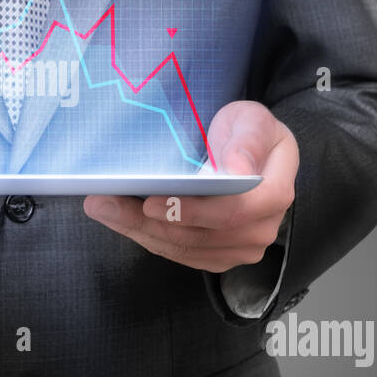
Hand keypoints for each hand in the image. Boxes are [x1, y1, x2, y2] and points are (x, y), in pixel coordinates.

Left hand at [83, 100, 296, 272]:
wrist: (247, 151)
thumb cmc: (247, 132)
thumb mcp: (251, 120)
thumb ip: (247, 141)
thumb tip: (238, 171)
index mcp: (274, 192)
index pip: (234, 211)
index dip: (191, 211)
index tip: (150, 201)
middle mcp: (261, 228)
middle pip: (199, 236)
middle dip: (146, 222)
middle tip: (103, 202)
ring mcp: (241, 247)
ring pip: (183, 249)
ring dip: (137, 231)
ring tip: (102, 209)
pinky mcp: (218, 256)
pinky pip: (178, 254)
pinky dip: (146, 238)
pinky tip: (119, 220)